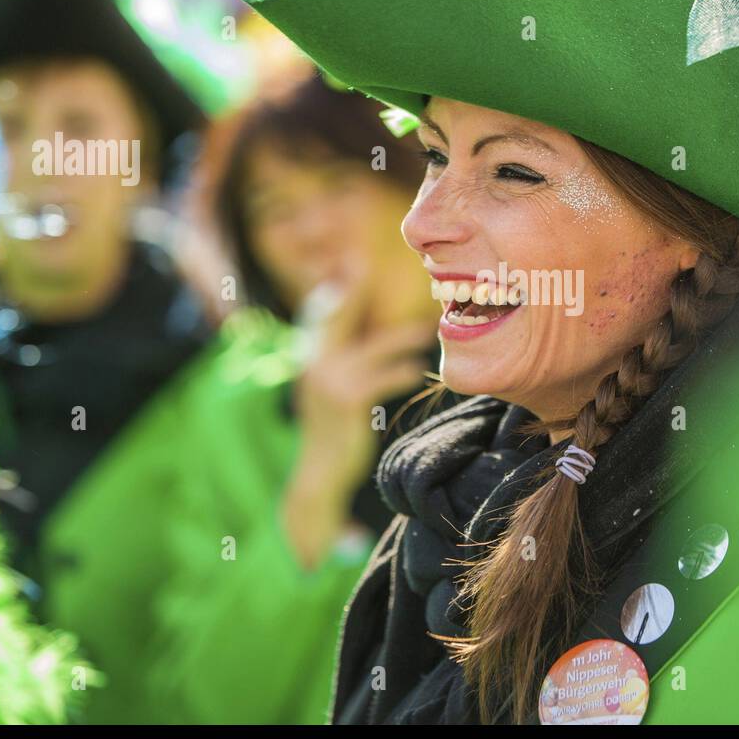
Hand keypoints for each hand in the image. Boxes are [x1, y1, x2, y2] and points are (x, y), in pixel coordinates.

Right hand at [281, 276, 434, 568]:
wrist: (319, 475)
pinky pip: (380, 378)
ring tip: (427, 331)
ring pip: (372, 348)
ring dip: (402, 338)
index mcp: (310, 358)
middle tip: (365, 264)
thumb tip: (369, 337)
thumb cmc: (333, 430)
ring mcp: (328, 381)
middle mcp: (314, 363)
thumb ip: (342, 362)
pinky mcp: (346, 401)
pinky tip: (415, 370)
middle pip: (336, 316)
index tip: (351, 263)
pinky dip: (400, 372)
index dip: (335, 289)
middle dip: (352, 290)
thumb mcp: (330, 390)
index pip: (321, 314)